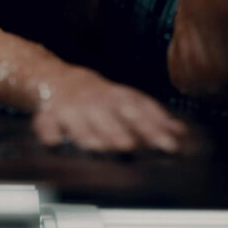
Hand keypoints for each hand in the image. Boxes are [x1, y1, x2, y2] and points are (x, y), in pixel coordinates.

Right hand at [31, 67, 187, 152]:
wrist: (56, 79)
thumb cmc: (97, 96)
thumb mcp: (125, 99)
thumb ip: (152, 116)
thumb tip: (180, 132)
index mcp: (116, 98)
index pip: (139, 111)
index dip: (154, 127)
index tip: (169, 144)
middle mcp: (95, 102)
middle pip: (109, 118)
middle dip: (119, 133)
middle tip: (130, 147)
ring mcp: (72, 109)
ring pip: (80, 124)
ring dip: (87, 135)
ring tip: (96, 148)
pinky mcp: (48, 117)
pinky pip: (47, 125)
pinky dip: (49, 134)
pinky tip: (54, 143)